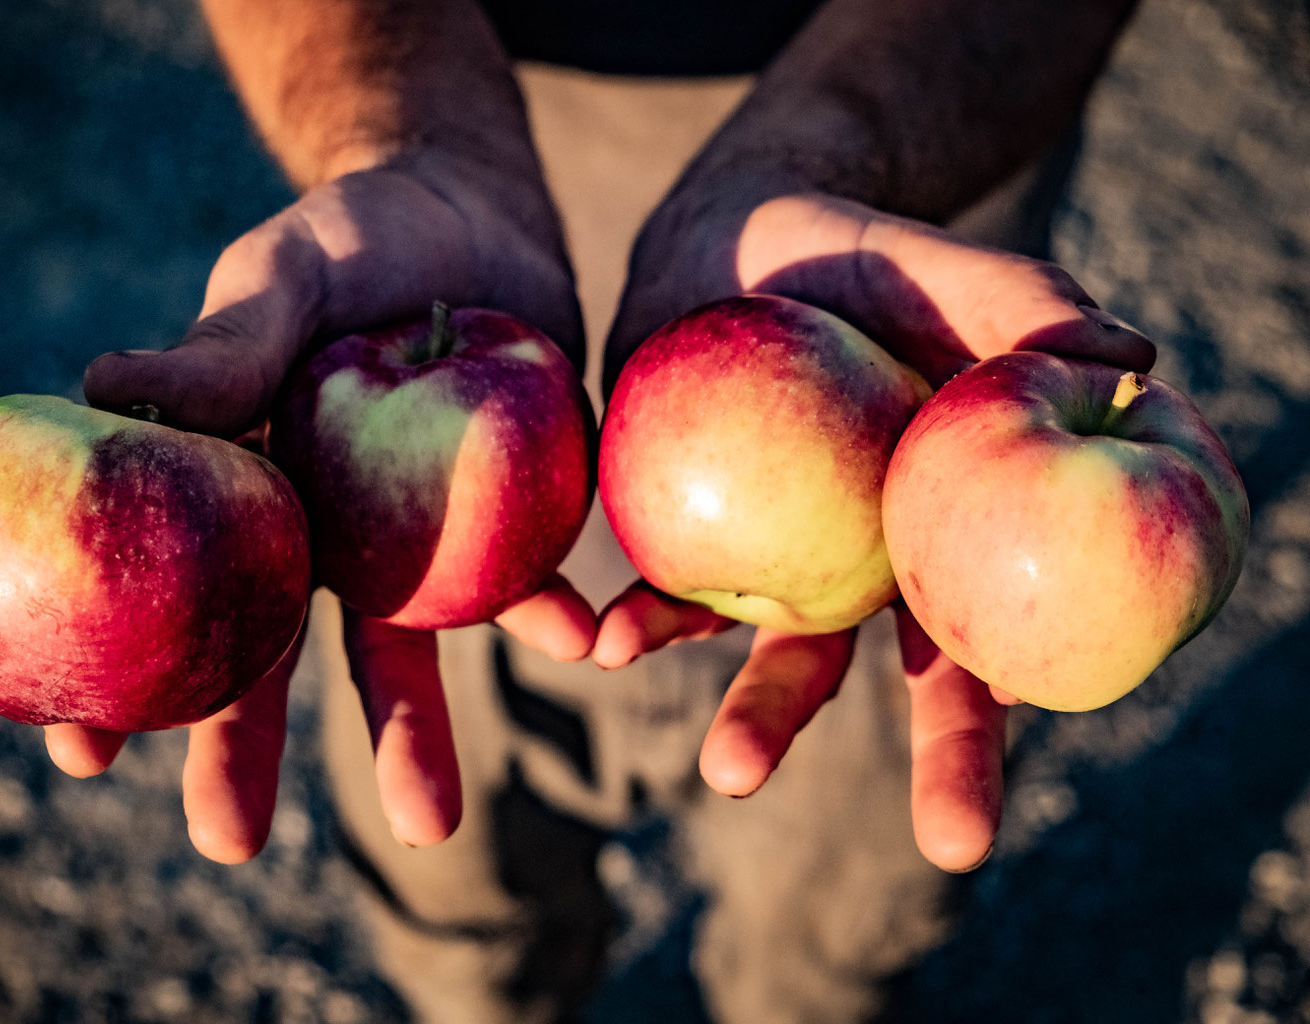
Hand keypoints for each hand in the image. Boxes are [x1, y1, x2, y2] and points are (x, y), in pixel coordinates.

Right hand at [48, 153, 595, 859]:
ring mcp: (412, 539)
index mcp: (244, 488)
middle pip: (270, 655)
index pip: (161, 588)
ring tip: (427, 826)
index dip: (117, 668)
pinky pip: (520, 584)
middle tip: (221, 845)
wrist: (482, 217)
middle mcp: (319, 533)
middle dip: (243, 750)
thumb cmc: (360, 237)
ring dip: (411, 733)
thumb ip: (225, 338)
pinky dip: (545, 616)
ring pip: (401, 651)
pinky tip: (577, 642)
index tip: (74, 754)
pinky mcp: (504, 522)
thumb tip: (99, 386)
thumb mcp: (288, 272)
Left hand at [596, 190, 1154, 871]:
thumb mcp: (943, 272)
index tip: (1018, 785)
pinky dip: (641, 616)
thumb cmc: (863, 260)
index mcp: (944, 530)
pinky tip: (605, 641)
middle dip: (932, 764)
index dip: (1006, 708)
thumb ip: (1026, 307)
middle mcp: (865, 563)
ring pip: (778, 647)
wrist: (736, 236)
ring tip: (732, 772)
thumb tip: (1133, 362)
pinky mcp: (686, 526)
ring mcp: (776, 552)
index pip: (990, 633)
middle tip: (959, 848)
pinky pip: (666, 584)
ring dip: (761, 716)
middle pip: (903, 675)